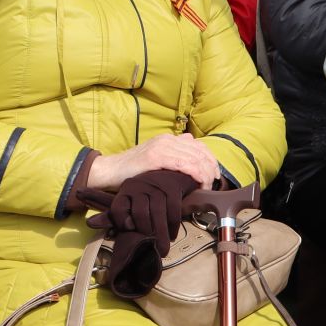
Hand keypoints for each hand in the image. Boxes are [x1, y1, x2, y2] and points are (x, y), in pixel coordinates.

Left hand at [76, 169, 198, 297]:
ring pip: (158, 214)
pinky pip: (173, 211)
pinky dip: (173, 226)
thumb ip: (110, 215)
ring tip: (163, 250)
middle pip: (140, 214)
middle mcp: (139, 185)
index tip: (130, 231)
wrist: (172, 174)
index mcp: (125, 189)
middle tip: (151, 248)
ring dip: (162, 236)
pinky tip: (173, 235)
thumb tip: (89, 223)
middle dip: (146, 234)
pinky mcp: (173, 187)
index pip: (117, 209)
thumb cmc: (146, 195)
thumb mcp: (127, 203)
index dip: (122, 224)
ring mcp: (157, 186)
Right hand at [86, 133, 218, 192]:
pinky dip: (195, 174)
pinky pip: (184, 164)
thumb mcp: (155, 160)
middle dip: (211, 169)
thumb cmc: (132, 170)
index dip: (211, 160)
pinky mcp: (156, 157)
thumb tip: (191, 161)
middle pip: (200, 151)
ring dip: (205, 174)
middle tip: (213, 183)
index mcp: (169, 139)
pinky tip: (198, 183)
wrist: (110, 170)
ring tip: (205, 187)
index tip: (214, 175)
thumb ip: (172, 158)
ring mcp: (161, 147)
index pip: (199, 146)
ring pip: (195, 158)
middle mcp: (167, 139)